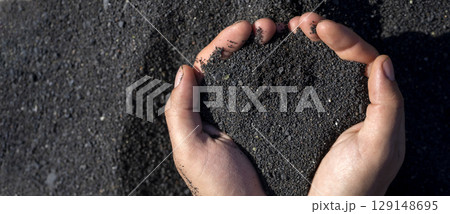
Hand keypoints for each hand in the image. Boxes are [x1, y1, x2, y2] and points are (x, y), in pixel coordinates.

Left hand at [165, 19, 276, 194]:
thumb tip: (184, 71)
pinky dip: (280, 73)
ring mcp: (247, 115)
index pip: (209, 66)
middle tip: (266, 28)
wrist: (252, 209)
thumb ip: (180, 111)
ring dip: (264, 51)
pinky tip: (289, 62)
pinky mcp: (269, 123)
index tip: (243, 28)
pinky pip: (272, 92)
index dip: (225, 42)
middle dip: (247, 40)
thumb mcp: (190, 150)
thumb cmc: (217, 189)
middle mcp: (223, 109)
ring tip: (279, 36)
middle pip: (233, 63)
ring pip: (253, 73)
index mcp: (201, 111)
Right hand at [288, 12, 404, 194]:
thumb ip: (387, 107)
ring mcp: (334, 109)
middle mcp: (357, 103)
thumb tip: (383, 63)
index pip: (365, 59)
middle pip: (345, 57)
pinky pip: (310, 84)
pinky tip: (288, 58)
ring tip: (294, 32)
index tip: (320, 28)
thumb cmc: (355, 186)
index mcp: (377, 106)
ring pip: (327, 67)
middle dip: (325, 35)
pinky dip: (300, 66)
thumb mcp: (378, 148)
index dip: (343, 38)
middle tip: (302, 23)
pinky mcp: (313, 117)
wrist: (325, 210)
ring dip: (312, 45)